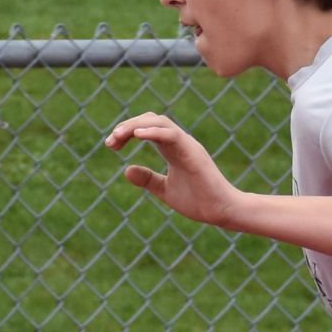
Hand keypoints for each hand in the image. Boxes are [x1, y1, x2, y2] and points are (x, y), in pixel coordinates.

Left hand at [106, 111, 247, 229]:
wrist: (221, 211)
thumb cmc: (199, 201)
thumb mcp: (165, 190)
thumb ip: (148, 179)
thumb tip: (126, 170)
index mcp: (173, 149)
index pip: (147, 129)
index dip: (127, 132)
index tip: (111, 145)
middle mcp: (180, 143)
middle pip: (151, 120)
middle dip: (127, 126)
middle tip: (110, 141)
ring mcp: (188, 145)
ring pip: (160, 122)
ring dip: (136, 125)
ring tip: (118, 135)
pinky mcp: (194, 152)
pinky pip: (172, 134)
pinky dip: (154, 132)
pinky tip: (137, 135)